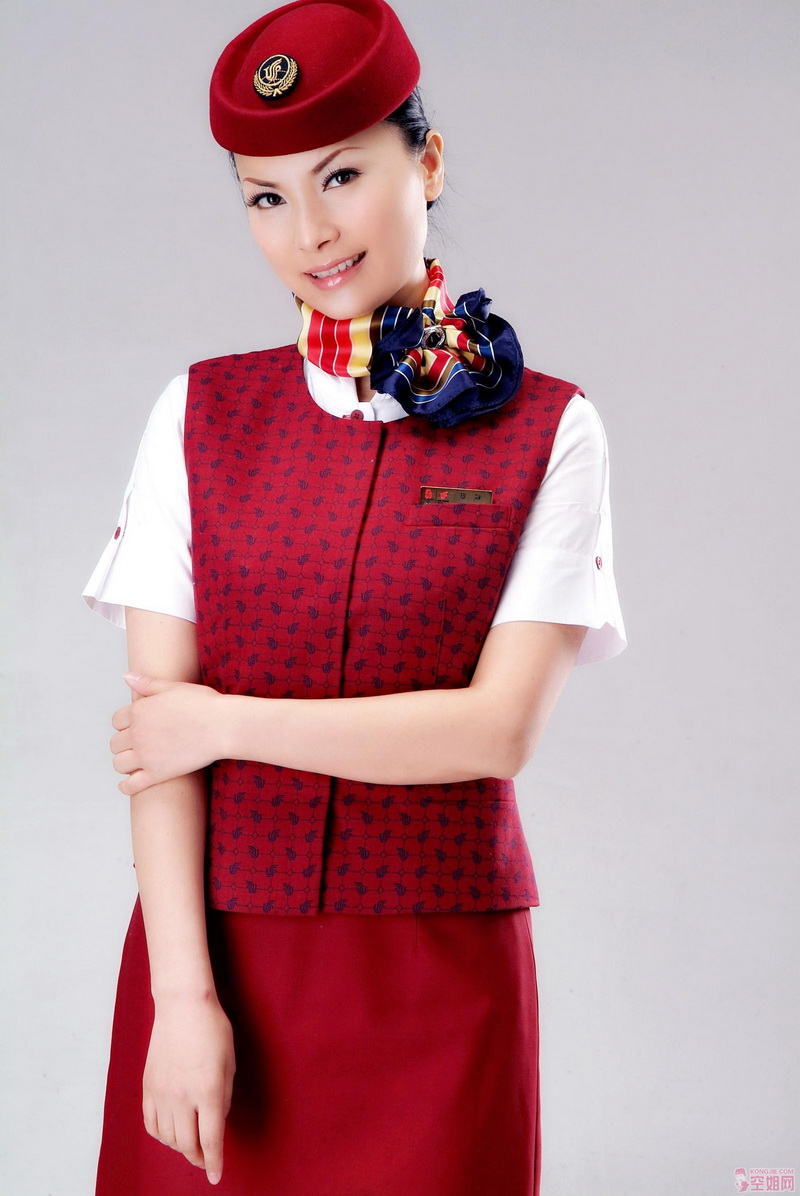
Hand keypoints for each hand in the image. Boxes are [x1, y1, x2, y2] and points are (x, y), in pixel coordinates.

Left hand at [111, 674, 227, 795]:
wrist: (223, 726)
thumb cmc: (204, 704)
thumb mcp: (174, 687)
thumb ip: (148, 683)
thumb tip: (126, 676)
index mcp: (139, 710)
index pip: (117, 721)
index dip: (126, 724)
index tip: (136, 727)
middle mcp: (138, 733)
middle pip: (115, 743)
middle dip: (124, 744)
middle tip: (139, 745)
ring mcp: (146, 755)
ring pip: (119, 764)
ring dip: (125, 763)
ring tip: (136, 762)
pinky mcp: (157, 774)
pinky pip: (130, 786)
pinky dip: (126, 786)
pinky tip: (130, 783)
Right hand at [143, 993, 235, 1185]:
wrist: (183, 1006)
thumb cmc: (213, 1029)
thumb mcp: (230, 1064)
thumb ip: (223, 1098)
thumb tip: (216, 1122)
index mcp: (208, 1091)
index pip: (211, 1140)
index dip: (214, 1162)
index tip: (215, 1176)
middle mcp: (182, 1097)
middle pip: (187, 1144)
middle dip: (198, 1158)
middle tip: (205, 1159)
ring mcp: (162, 1093)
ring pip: (167, 1138)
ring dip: (180, 1147)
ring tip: (190, 1143)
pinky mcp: (148, 1087)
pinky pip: (151, 1124)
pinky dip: (161, 1135)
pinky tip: (170, 1132)